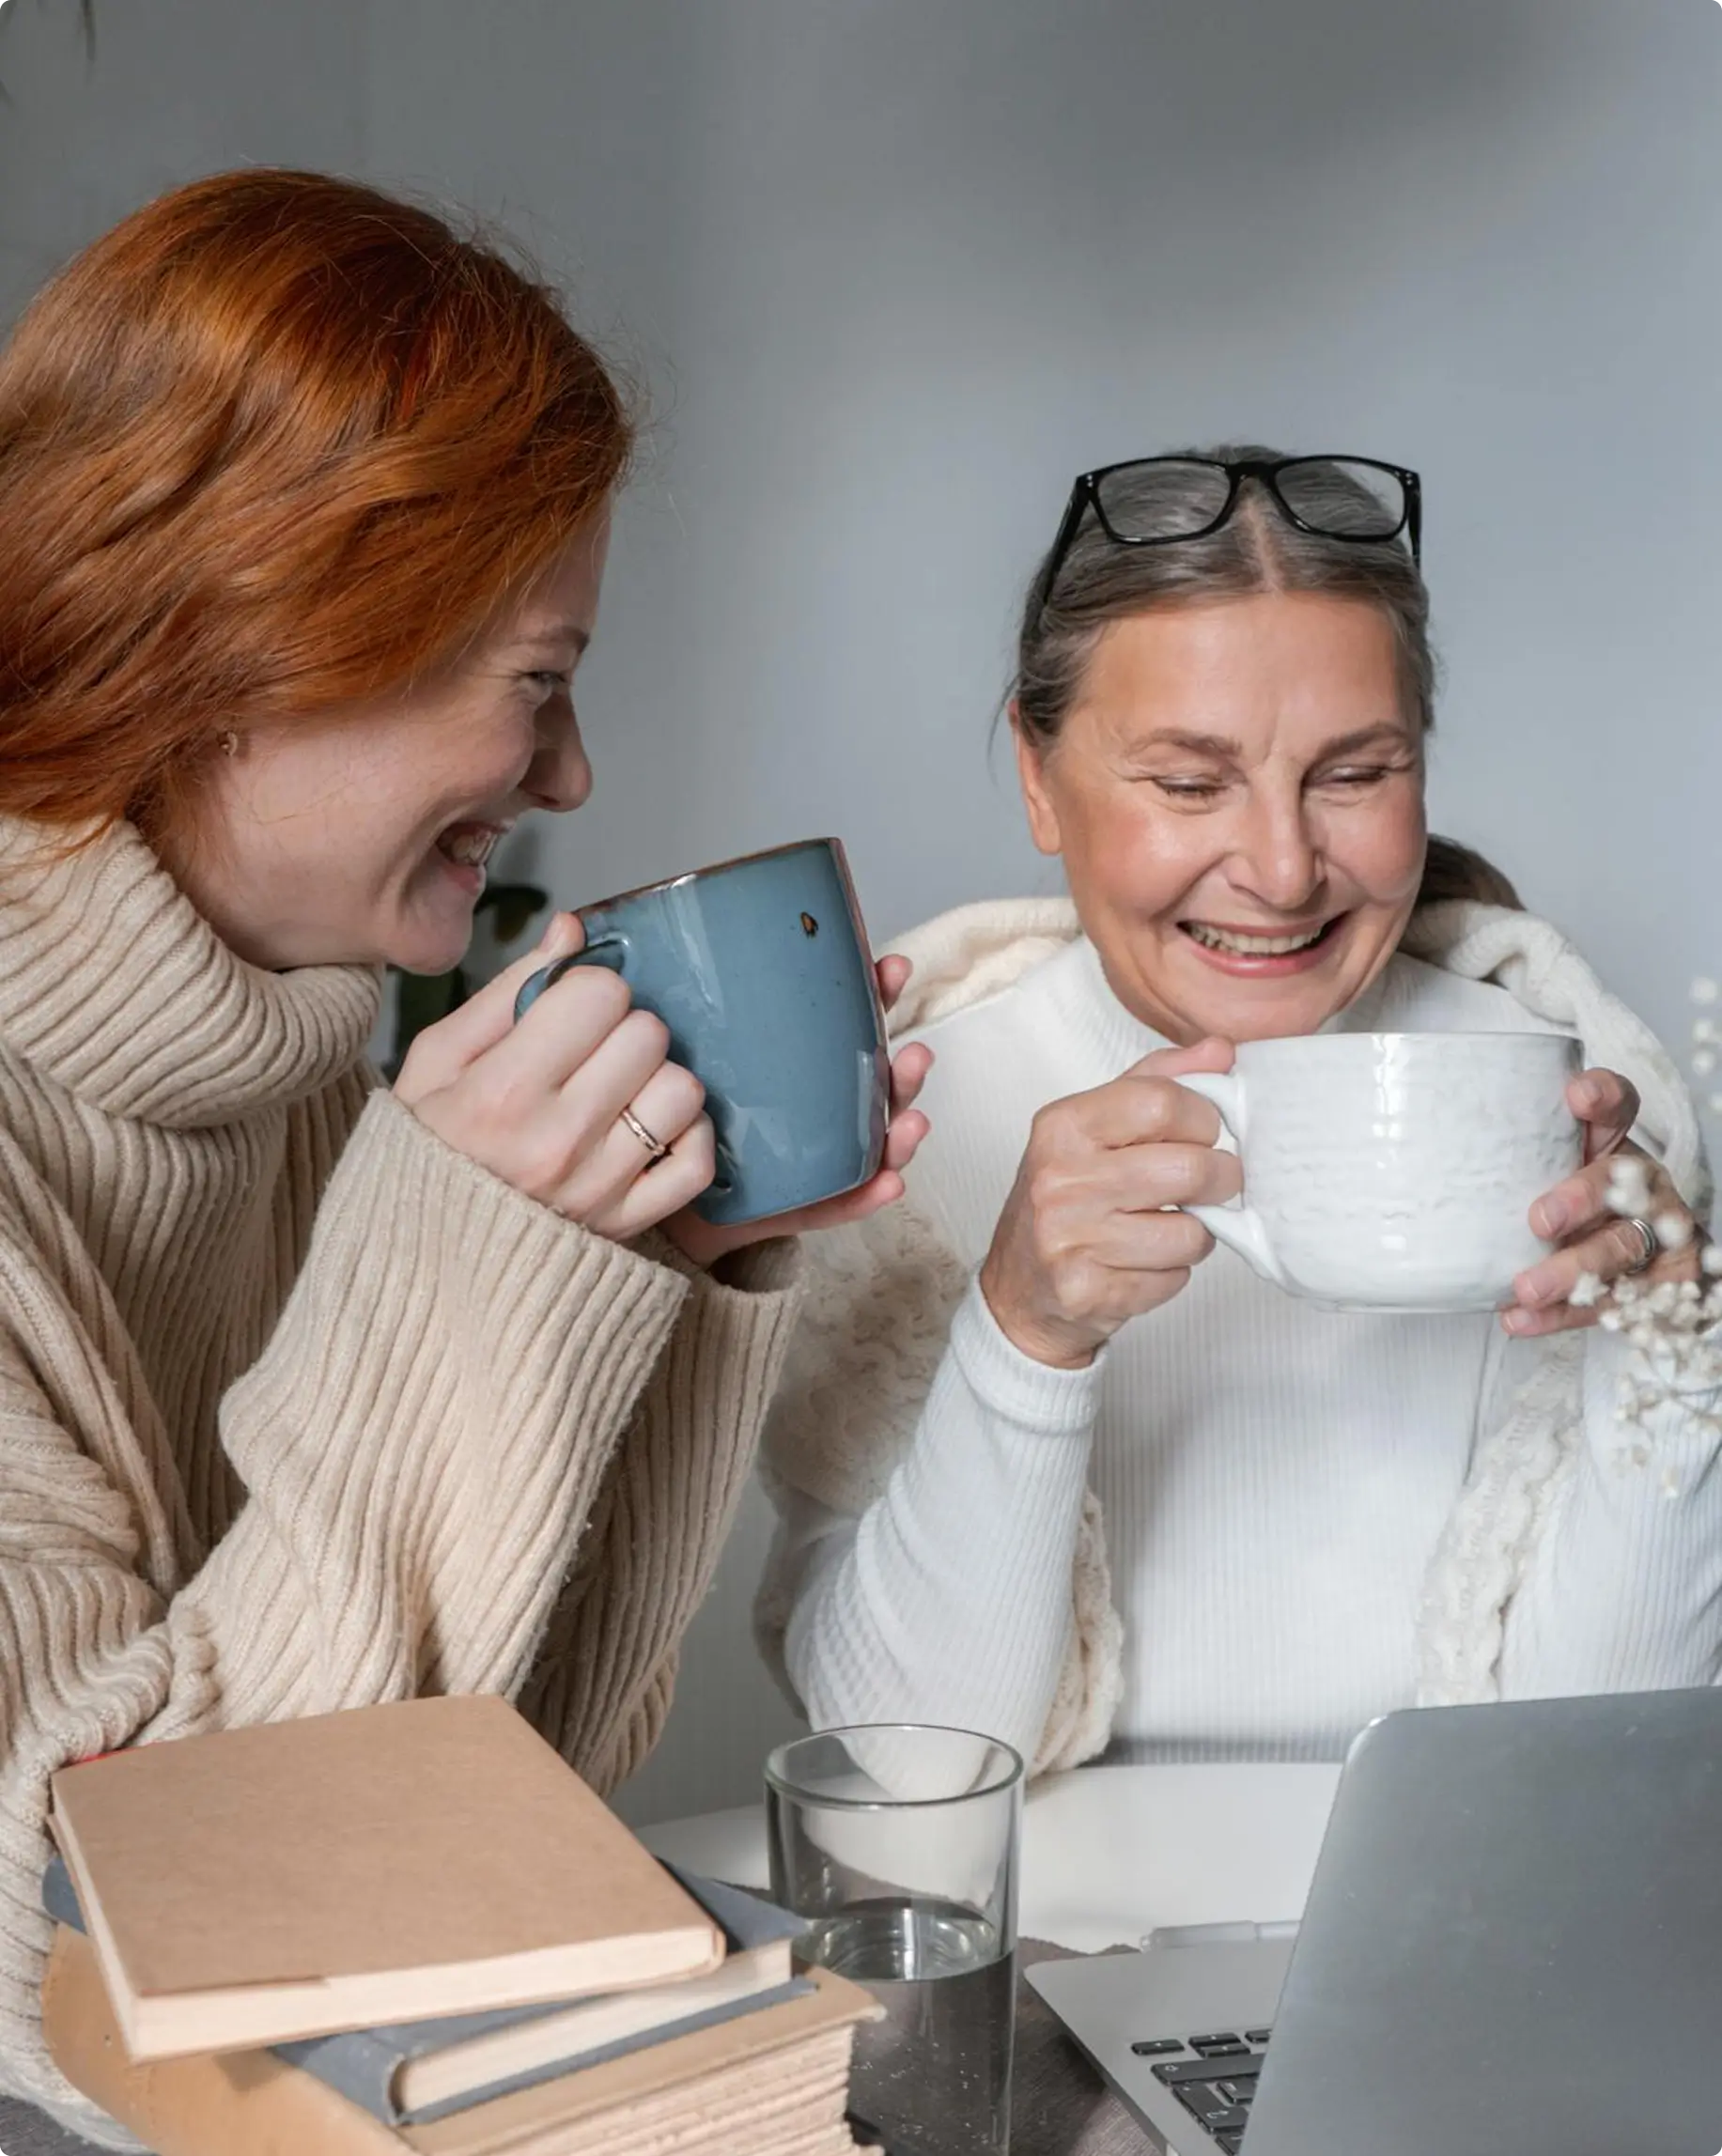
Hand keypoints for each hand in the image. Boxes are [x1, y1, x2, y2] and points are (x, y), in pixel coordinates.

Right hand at [394, 913, 715, 1240]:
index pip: (601, 994)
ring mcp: (599, 1186)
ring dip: (655, 1081)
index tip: (566, 1013)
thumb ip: (508, 988)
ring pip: (682, 1091)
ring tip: (616, 1093)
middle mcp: (558, 1139)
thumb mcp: (438, 1059)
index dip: (586, 991)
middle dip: (622, 1030)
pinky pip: (697, 1161)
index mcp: (503, 1090)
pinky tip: (646, 1130)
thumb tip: (572, 930)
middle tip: (589, 1053)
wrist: (418, 1255)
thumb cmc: (428, 1146)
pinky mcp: (629, 1225)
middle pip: (648, 1034)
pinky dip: (684, 1138)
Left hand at [663, 953, 934, 1267]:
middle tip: (915, 1055)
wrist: (654, 1181)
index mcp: (802, 1065)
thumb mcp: (691, 1049)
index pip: (849, 1024)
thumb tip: (648, 931)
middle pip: (877, 1088)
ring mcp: (818, 1160)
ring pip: (874, 1145)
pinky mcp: (800, 1205)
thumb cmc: (680, 1105)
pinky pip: (842, 1202)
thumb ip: (693, 1007)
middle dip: (905, 1071)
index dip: (878, 996)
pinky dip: (870, 1193)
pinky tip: (889, 1183)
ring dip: (902, 1133)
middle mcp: (821, 1110)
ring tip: (912, 1123)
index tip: (891, 968)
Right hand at [978, 1037, 1241, 1369]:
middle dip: (1221, 1178)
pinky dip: (1172, 1272)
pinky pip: (1174, 1278)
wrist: (1019, 1288)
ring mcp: (1070, 1238)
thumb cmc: (1065, 1197)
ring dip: (1197, 1233)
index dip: (1204, 1117)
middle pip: (1189, 1168)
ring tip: (1170, 1226)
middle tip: (1214, 1182)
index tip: (1203, 1131)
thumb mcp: (1095, 1126)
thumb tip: (1221, 1050)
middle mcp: (1060, 1179)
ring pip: (1191, 1232)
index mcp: (1063, 1125)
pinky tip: (1143, 1263)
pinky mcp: (1087, 1290)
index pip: (1163, 1101)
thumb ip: (1157, 1082)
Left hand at [1504, 1066, 1702, 1336]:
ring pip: (1622, 1247)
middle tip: (1540, 1221)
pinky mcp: (1662, 1283)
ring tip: (1527, 1288)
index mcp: (1612, 1146)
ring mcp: (1656, 1234)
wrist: (1634, 1273)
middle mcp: (1640, 1185)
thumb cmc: (1565, 1208)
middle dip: (1581, 1199)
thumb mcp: (1536, 1177)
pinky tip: (1522, 1318)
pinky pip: (1615, 1302)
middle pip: (1619, 1181)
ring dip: (1572, 1270)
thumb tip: (1410, 1171)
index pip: (1617, 1107)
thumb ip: (1501, 1164)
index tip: (1577, 1096)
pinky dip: (1564, 1314)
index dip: (1603, 1096)